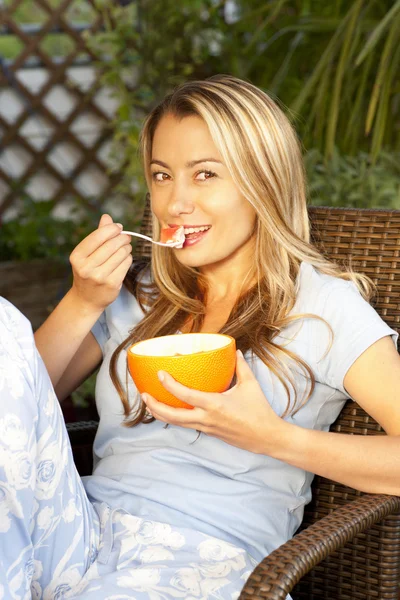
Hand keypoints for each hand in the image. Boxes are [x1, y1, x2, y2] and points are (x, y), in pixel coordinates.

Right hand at [69, 214, 132, 311]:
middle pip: (112, 244)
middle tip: (126, 237)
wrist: (86, 299)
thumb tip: (107, 217)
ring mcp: (99, 277)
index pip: (98, 236)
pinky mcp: (112, 284)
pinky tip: (124, 259)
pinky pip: (126, 264)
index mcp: (77, 256)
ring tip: (125, 249)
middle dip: (122, 238)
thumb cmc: (88, 271)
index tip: (118, 227)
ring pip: (122, 253)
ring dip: (126, 248)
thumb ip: (97, 235)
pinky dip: (128, 259)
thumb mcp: (86, 254)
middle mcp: (86, 267)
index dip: (111, 229)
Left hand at [142, 350, 286, 454]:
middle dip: (155, 406)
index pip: (185, 395)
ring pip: (176, 423)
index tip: (159, 374)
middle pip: (172, 416)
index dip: (169, 385)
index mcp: (214, 405)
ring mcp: (206, 427)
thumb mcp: (250, 385)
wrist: (266, 437)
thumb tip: (235, 351)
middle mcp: (206, 418)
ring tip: (150, 403)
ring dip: (161, 414)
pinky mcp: (208, 432)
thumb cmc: (259, 411)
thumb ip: (241, 366)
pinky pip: (186, 425)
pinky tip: (170, 410)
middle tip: (144, 394)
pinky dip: (174, 418)